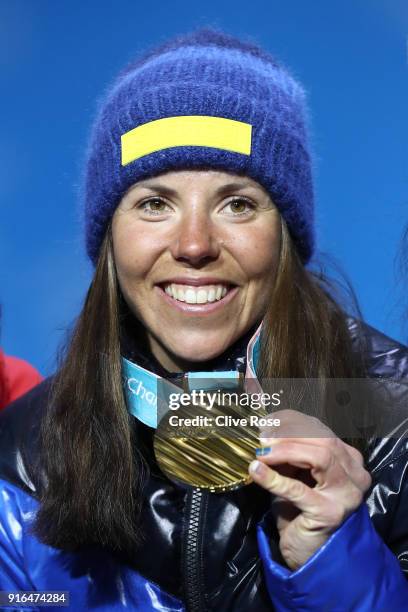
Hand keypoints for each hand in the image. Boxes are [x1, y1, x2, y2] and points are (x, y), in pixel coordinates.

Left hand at [248, 409, 371, 569]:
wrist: (309, 553)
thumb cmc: (301, 511)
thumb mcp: (296, 474)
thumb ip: (289, 454)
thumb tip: (266, 432)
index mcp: (350, 460)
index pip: (322, 430)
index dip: (292, 423)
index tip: (267, 424)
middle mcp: (355, 475)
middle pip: (323, 440)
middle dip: (288, 436)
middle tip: (262, 440)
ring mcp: (346, 495)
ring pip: (319, 457)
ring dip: (284, 451)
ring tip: (261, 454)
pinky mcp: (329, 513)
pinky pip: (298, 489)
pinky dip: (274, 478)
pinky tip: (257, 471)